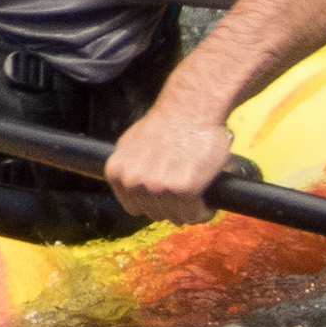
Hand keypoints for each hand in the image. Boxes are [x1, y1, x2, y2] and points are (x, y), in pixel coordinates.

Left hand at [100, 101, 236, 223]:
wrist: (191, 110)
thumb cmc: (167, 123)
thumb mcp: (132, 144)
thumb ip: (131, 168)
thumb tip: (135, 185)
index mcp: (118, 173)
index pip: (133, 208)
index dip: (152, 205)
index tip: (165, 201)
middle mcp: (134, 182)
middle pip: (155, 214)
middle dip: (171, 207)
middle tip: (185, 197)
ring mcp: (158, 187)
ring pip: (175, 217)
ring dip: (188, 211)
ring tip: (197, 198)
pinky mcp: (183, 190)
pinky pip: (194, 213)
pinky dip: (203, 211)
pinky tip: (207, 203)